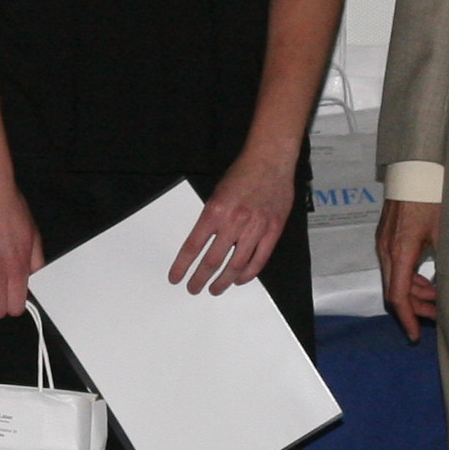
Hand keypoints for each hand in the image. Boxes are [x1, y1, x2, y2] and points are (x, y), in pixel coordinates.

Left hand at [171, 146, 295, 297]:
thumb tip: (203, 242)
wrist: (270, 160)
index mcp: (215, 211)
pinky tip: (239, 280)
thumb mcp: (216, 193)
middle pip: (213, 260)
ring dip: (223, 281)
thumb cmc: (242, 173)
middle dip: (200, 278)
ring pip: (236, 265)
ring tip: (215, 289)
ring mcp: (255, 227)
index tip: (176, 277)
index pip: (193, 246)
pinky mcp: (273, 230)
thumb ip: (210, 218)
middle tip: (194, 288)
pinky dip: (248, 274)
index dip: (183, 265)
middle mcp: (234, 222)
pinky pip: (259, 259)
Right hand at [379, 198, 440, 338]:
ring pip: (395, 279)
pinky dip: (410, 278)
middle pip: (396, 291)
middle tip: (438, 316)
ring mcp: (384, 243)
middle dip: (415, 308)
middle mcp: (387, 250)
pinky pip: (395, 266)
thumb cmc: (432, 196)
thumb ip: (448, 261)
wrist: (415, 169)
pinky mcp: (387, 237)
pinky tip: (429, 279)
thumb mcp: (446, 231)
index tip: (415, 335)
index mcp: (400, 251)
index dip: (407, 319)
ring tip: (439, 297)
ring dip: (415, 292)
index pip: (398, 296)